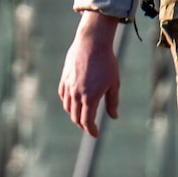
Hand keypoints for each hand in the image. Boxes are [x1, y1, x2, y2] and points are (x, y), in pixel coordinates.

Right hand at [58, 12, 121, 135]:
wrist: (92, 42)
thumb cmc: (107, 62)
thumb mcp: (114, 83)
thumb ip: (113, 102)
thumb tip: (113, 117)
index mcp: (90, 97)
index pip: (87, 121)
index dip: (91, 130)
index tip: (95, 134)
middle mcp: (76, 94)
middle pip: (75, 117)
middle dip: (83, 125)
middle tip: (89, 127)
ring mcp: (68, 86)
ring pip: (68, 107)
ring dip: (74, 115)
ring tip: (82, 116)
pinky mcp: (64, 78)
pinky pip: (63, 96)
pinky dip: (68, 103)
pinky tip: (73, 103)